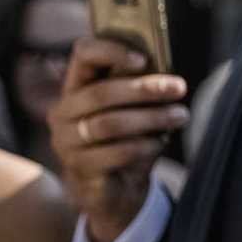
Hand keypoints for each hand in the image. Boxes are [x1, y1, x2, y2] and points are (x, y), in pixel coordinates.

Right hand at [47, 36, 188, 241]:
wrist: (114, 190)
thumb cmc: (124, 140)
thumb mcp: (130, 110)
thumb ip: (137, 88)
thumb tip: (164, 70)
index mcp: (74, 88)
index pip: (83, 54)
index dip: (112, 51)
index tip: (144, 59)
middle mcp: (62, 113)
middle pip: (100, 93)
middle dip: (143, 89)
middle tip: (178, 88)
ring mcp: (66, 143)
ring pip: (109, 124)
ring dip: (150, 118)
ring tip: (179, 116)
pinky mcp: (79, 169)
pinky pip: (115, 153)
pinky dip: (143, 146)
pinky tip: (161, 143)